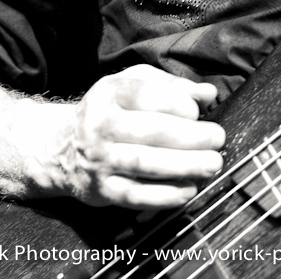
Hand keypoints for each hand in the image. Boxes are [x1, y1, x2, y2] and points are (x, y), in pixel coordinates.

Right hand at [57, 65, 224, 210]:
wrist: (63, 147)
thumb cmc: (111, 110)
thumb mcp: (135, 84)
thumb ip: (173, 85)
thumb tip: (207, 94)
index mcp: (110, 92)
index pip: (145, 95)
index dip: (176, 102)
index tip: (198, 111)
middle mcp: (100, 125)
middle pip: (150, 131)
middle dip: (189, 137)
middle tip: (218, 138)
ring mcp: (99, 160)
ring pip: (145, 164)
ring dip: (184, 166)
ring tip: (212, 164)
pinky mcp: (102, 190)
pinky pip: (136, 195)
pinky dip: (165, 195)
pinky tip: (189, 189)